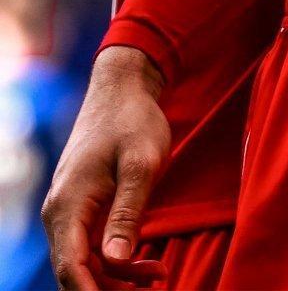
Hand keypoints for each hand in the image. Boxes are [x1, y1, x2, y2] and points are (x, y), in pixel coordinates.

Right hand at [42, 47, 169, 290]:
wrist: (122, 86)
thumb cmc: (133, 120)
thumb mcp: (141, 163)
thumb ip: (128, 213)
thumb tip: (115, 260)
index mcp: (69, 204)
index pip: (71, 268)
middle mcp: (60, 212)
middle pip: (75, 272)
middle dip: (111, 288)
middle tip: (155, 283)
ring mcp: (68, 210)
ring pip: (85, 263)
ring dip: (118, 277)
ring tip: (157, 274)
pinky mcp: (81, 207)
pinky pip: (91, 247)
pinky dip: (116, 260)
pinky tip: (146, 263)